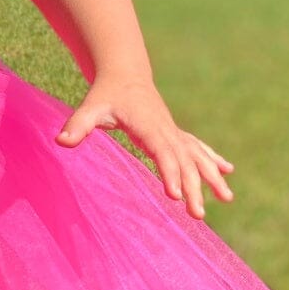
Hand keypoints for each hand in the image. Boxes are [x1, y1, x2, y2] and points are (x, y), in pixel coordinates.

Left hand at [55, 76, 233, 220]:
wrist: (124, 74)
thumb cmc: (106, 94)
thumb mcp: (90, 107)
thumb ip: (78, 125)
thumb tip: (61, 140)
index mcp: (148, 126)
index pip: (163, 152)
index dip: (170, 173)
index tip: (175, 196)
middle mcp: (166, 130)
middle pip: (184, 161)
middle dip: (194, 187)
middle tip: (198, 215)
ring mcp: (173, 131)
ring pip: (197, 156)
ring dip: (212, 176)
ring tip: (227, 198)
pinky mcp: (174, 133)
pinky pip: (197, 147)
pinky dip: (213, 159)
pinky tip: (227, 171)